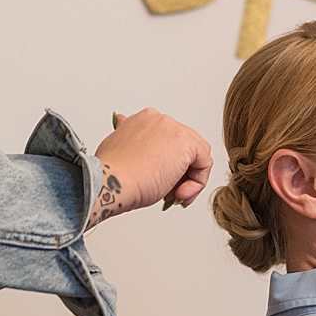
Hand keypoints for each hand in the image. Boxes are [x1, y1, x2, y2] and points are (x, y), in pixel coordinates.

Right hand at [87, 109, 212, 228]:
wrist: (110, 183)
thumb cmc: (112, 174)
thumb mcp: (116, 147)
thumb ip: (127, 136)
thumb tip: (121, 121)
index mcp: (145, 119)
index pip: (168, 142)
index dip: (167, 166)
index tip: (157, 183)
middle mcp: (160, 120)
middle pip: (185, 149)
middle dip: (179, 175)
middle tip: (167, 194)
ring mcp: (174, 129)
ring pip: (197, 156)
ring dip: (188, 181)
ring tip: (171, 196)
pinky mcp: (186, 144)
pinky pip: (204, 164)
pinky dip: (197, 183)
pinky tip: (179, 194)